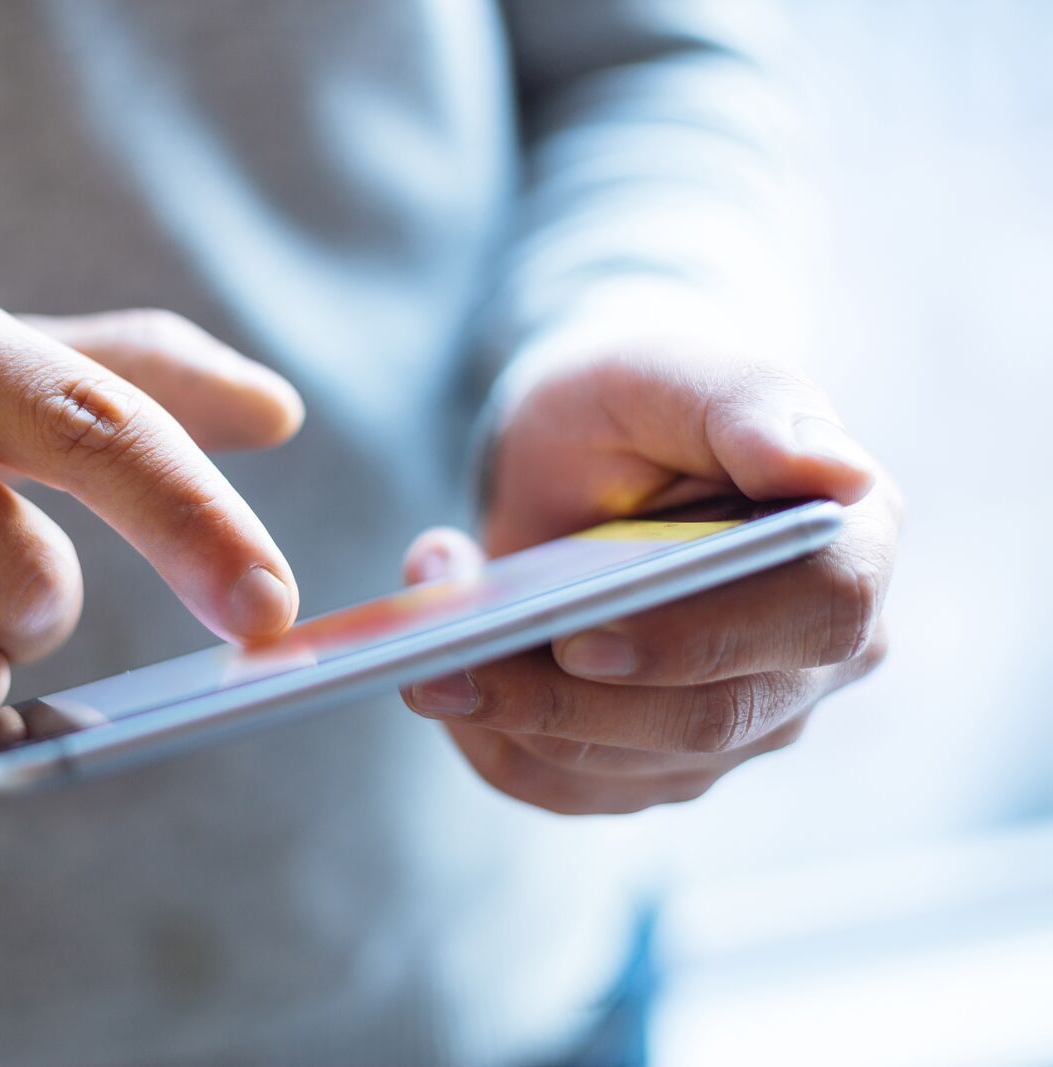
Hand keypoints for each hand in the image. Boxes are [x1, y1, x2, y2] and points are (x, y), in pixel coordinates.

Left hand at [400, 348, 899, 813]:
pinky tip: (443, 678)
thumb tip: (834, 472)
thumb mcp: (669, 370)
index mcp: (847, 549)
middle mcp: (814, 659)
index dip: (696, 639)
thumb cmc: (634, 404)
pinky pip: (564, 787)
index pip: (815, 618)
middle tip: (441, 662)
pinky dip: (488, 741)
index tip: (582, 638)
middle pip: (706, 721)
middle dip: (562, 701)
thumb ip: (748, 405)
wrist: (581, 455)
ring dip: (505, 714)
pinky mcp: (655, 766)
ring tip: (418, 647)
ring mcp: (739, 725)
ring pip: (623, 768)